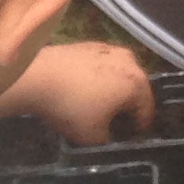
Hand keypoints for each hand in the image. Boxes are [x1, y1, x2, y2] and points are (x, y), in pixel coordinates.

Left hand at [0, 42, 156, 143]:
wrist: (37, 76)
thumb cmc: (71, 108)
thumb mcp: (94, 138)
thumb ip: (110, 139)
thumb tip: (111, 134)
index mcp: (137, 84)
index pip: (146, 112)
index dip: (139, 130)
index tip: (129, 139)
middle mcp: (130, 62)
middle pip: (136, 90)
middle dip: (129, 106)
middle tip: (117, 122)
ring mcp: (110, 49)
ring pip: (120, 75)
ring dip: (115, 89)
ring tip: (100, 104)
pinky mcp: (90, 44)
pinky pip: (103, 66)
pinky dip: (99, 77)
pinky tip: (85, 88)